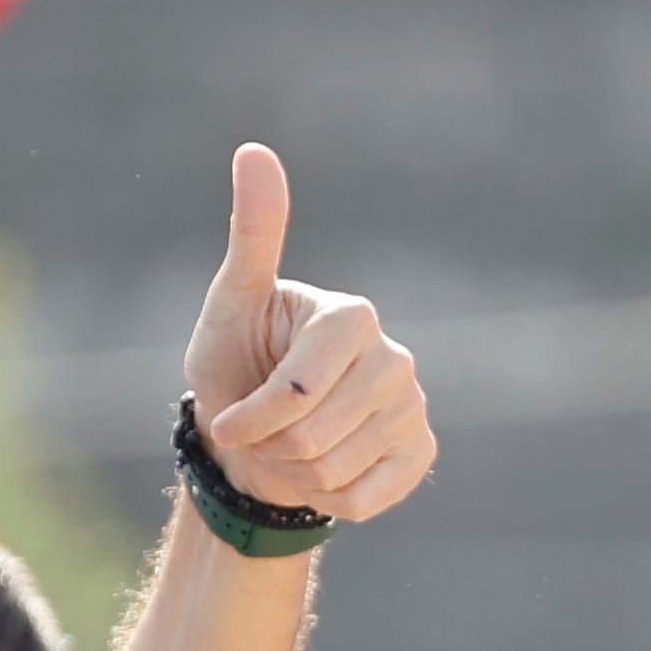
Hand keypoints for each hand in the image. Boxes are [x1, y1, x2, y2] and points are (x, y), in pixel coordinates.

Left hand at [185, 143, 434, 523]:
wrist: (260, 435)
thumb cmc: (238, 362)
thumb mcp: (232, 303)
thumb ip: (252, 234)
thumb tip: (254, 149)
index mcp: (353, 316)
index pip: (297, 391)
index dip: (253, 417)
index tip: (229, 417)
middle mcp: (395, 357)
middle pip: (315, 436)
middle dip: (272, 446)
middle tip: (264, 432)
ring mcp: (414, 407)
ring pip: (336, 472)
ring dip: (295, 474)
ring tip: (290, 447)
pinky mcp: (422, 452)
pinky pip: (366, 500)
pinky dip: (330, 499)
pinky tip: (323, 470)